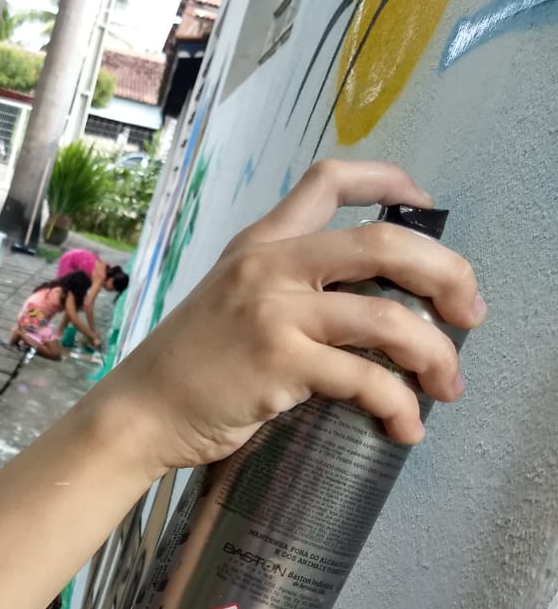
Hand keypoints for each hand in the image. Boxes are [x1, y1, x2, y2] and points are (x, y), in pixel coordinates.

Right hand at [103, 159, 483, 473]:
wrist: (138, 413)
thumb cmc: (186, 368)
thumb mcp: (228, 302)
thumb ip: (284, 288)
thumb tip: (368, 305)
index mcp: (259, 244)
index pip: (329, 180)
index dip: (390, 182)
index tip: (426, 207)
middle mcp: (269, 266)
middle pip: (385, 243)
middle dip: (448, 275)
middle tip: (470, 311)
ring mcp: (273, 313)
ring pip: (388, 319)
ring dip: (436, 354)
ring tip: (448, 385)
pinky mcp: (278, 364)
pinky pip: (365, 380)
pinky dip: (399, 407)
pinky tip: (405, 428)